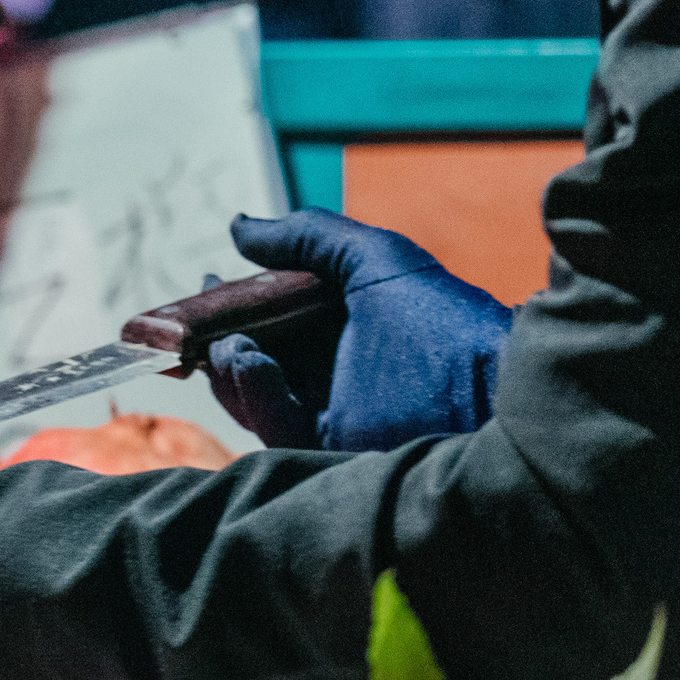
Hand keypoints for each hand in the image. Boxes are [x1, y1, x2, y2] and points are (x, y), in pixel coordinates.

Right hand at [205, 209, 511, 452]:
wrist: (493, 391)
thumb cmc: (443, 320)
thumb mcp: (374, 260)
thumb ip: (308, 236)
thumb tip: (238, 226)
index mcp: (351, 324)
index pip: (280, 314)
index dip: (239, 298)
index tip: (206, 280)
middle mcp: (341, 370)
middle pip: (260, 353)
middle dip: (218, 334)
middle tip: (186, 320)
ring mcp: (337, 414)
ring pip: (260, 393)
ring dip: (231, 366)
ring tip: (223, 342)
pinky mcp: (336, 453)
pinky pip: (278, 427)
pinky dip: (256, 394)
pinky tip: (247, 361)